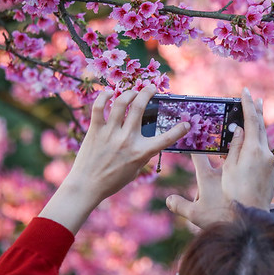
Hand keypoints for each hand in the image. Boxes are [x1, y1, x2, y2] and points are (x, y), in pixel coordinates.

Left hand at [39, 86, 189, 233]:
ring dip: (130, 92)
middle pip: (140, 106)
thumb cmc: (112, 181)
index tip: (186, 123)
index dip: (179, 130)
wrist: (87, 186)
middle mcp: (127, 140)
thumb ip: (143, 154)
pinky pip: (98, 107)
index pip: (166, 139)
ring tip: (133, 91)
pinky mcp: (95, 130)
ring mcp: (110, 133)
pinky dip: (104, 96)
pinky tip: (110, 93)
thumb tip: (148, 140)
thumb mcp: (135, 170)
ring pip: (121, 102)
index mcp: (140, 152)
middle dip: (148, 92)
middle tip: (152, 88)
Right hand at [222, 87, 273, 209]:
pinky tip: (254, 145)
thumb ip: (235, 146)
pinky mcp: (273, 171)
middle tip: (257, 99)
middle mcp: (266, 153)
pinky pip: (265, 153)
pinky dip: (259, 144)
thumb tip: (240, 130)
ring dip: (259, 128)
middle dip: (258, 112)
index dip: (248, 105)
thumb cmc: (235, 191)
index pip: (251, 121)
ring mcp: (271, 162)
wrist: (252, 211)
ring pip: (264, 140)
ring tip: (256, 116)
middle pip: (262, 128)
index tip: (245, 92)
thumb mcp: (229, 167)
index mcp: (253, 150)